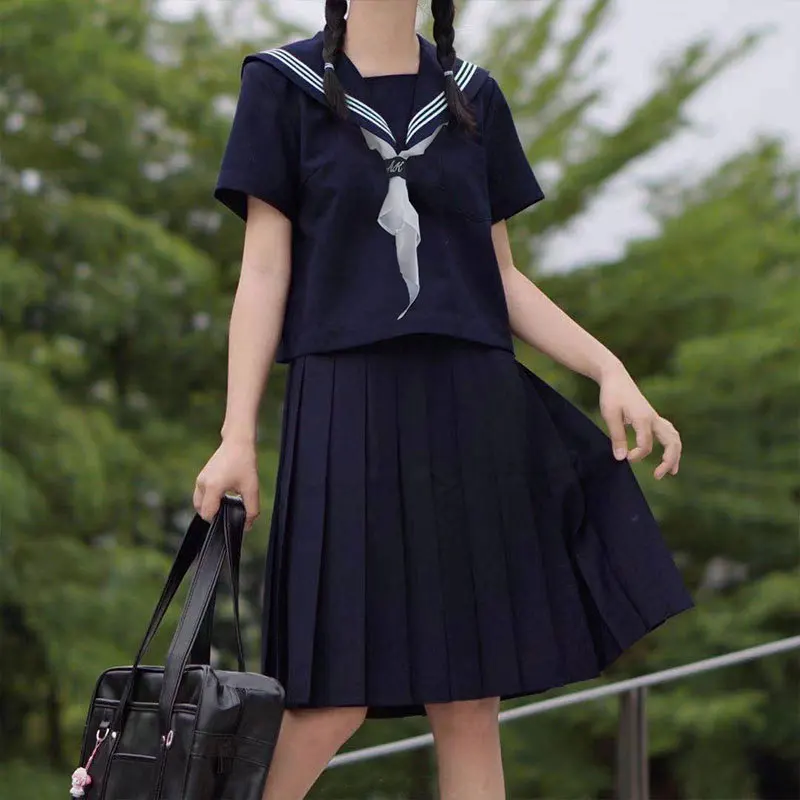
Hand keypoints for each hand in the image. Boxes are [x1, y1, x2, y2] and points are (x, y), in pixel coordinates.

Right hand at [193, 438, 259, 530]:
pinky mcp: (201, 476)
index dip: (218, 520)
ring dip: (210, 507)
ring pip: (199, 503)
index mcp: (213, 487)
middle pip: (201, 511)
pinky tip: (223, 496)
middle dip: (214, 514)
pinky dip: (208, 499)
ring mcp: (200, 479)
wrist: (237, 442)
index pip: (208, 514)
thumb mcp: (252, 488)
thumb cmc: (245, 463)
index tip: (230, 517)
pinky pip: (200, 495)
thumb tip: (247, 525)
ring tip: (227, 502)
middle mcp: (202, 484)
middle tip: (229, 510)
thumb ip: (251, 509)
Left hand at [598, 364, 681, 478]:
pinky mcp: (653, 417)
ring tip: (672, 472)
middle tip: (657, 476)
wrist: (616, 377)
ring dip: (675, 454)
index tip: (625, 458)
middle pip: (672, 442)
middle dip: (669, 460)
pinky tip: (667, 455)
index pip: (646, 445)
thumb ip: (616, 436)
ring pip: (673, 437)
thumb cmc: (611, 394)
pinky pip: (669, 433)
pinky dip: (672, 445)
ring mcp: (655, 418)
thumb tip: (621, 458)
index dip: (637, 455)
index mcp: (643, 418)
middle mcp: (653, 418)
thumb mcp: (609, 415)